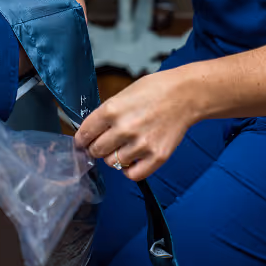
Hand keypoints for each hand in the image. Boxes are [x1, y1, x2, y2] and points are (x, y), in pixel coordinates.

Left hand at [73, 68, 195, 181]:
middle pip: (96, 151)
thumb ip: (106, 114)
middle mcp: (124, 129)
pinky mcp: (157, 157)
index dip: (81, 139)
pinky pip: (132, 174)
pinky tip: (132, 159)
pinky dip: (129, 170)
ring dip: (114, 157)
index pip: (85, 134)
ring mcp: (141, 145)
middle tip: (103, 144)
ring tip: (124, 146)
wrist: (184, 95)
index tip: (82, 143)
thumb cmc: (154, 90)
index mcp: (112, 110)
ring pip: (112, 163)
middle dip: (96, 148)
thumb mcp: (122, 95)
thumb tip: (90, 132)